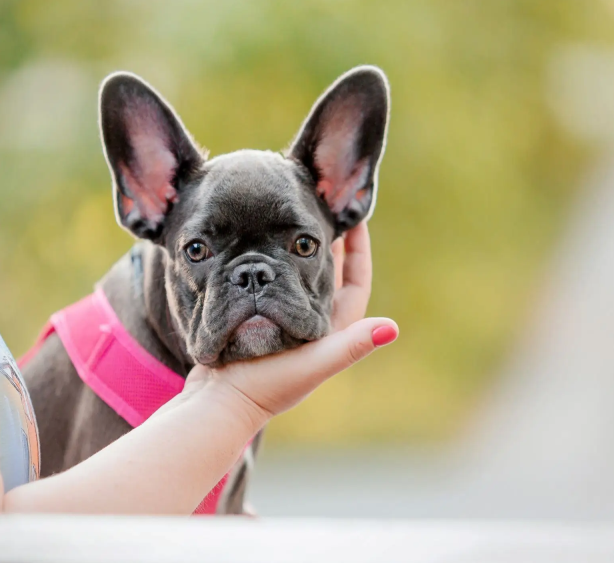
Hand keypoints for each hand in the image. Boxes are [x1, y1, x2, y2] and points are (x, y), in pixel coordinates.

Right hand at [184, 221, 397, 429]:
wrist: (219, 401)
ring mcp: (285, 326)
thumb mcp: (314, 362)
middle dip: (330, 244)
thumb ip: (352, 345)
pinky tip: (260, 247)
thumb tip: (394, 329)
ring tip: (294, 222)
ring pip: (299, 278)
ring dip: (300, 251)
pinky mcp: (259, 326)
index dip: (359, 251)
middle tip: (324, 211)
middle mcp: (311, 326)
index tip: (356, 218)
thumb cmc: (267, 384)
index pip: (355, 283)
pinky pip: (273, 286)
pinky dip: (273, 265)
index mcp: (330, 331)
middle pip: (329, 276)